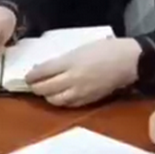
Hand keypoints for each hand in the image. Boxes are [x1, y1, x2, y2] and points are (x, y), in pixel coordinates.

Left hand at [25, 37, 139, 107]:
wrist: (127, 61)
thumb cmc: (105, 49)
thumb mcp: (80, 49)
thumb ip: (63, 60)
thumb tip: (46, 67)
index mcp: (69, 62)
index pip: (42, 72)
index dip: (32, 76)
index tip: (27, 76)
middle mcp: (72, 78)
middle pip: (45, 88)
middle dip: (35, 87)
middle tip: (32, 85)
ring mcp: (80, 91)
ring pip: (55, 100)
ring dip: (47, 96)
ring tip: (45, 91)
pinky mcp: (88, 100)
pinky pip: (68, 105)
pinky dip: (60, 101)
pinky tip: (60, 96)